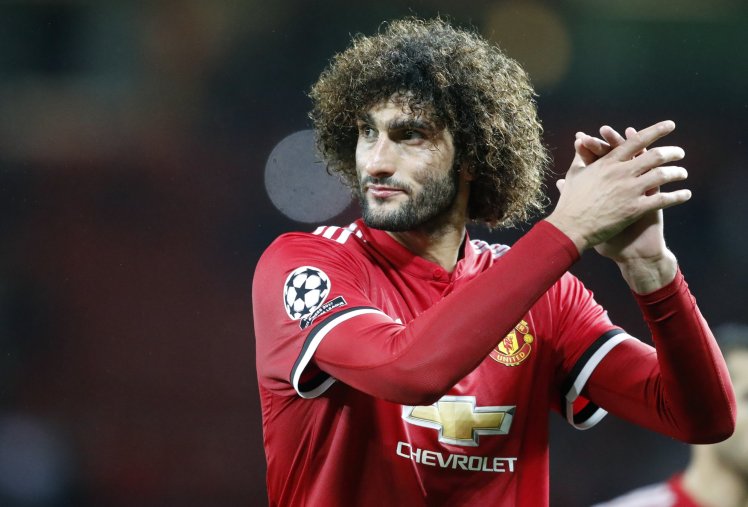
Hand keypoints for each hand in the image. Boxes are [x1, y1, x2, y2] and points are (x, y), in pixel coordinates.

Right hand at [546, 120, 689, 255]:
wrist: (570, 227)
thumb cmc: (570, 201)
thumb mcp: (574, 174)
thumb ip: (581, 155)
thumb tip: (579, 140)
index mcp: (608, 163)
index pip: (636, 141)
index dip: (655, 131)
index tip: (670, 125)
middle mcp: (622, 173)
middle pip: (655, 156)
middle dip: (672, 152)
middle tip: (680, 152)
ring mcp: (630, 190)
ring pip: (662, 175)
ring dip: (677, 172)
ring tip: (683, 173)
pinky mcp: (635, 209)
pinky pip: (663, 199)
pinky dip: (677, 196)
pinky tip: (686, 194)